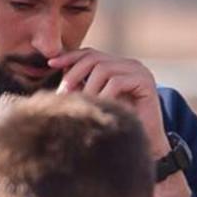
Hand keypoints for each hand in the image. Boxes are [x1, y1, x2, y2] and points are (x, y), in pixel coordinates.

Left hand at [50, 49, 169, 158]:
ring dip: (88, 88)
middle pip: (94, 57)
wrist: (145, 143)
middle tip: (64, 93)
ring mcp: (139, 71)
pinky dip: (104, 94)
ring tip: (84, 105)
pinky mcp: (146, 82)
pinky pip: (117, 82)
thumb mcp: (95, 100)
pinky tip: (100, 108)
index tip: (51, 65)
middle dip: (75, 74)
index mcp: (118, 65)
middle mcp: (130, 64)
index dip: (70, 57)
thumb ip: (82, 84)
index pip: (90, 54)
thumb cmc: (118, 124)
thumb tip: (55, 69)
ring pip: (103, 68)